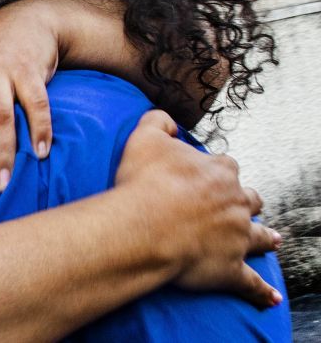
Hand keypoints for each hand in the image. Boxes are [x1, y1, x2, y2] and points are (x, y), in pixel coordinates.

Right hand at [116, 110, 281, 307]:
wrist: (146, 225)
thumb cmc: (144, 182)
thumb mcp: (144, 138)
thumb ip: (158, 122)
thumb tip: (168, 121)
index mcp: (218, 171)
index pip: (226, 165)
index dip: (216, 170)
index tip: (207, 174)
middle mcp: (235, 201)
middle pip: (249, 199)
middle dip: (246, 201)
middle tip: (241, 205)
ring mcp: (236, 236)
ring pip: (260, 236)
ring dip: (266, 237)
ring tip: (274, 239)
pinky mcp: (230, 268)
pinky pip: (251, 282)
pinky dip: (261, 291)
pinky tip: (270, 297)